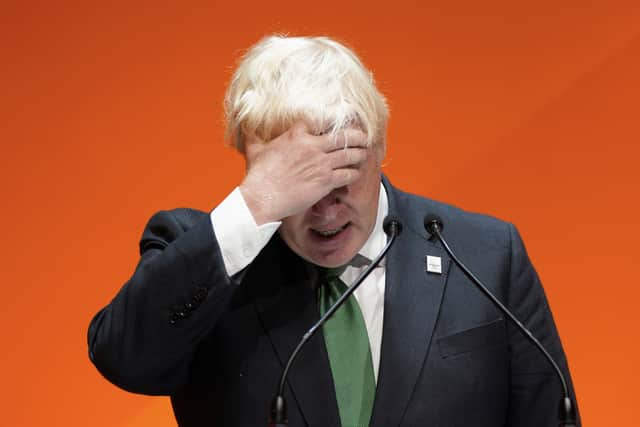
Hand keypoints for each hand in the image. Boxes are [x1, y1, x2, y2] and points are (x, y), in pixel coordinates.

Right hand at [239, 122, 367, 224]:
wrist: (262, 198)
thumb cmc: (257, 176)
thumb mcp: (255, 150)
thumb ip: (254, 137)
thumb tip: (246, 128)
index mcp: (296, 135)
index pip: (320, 120)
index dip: (333, 121)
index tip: (340, 123)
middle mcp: (312, 146)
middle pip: (343, 136)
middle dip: (357, 135)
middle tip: (364, 136)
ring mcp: (321, 164)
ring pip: (349, 154)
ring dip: (360, 154)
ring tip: (365, 153)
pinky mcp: (325, 181)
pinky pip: (347, 174)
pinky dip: (354, 174)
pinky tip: (356, 173)